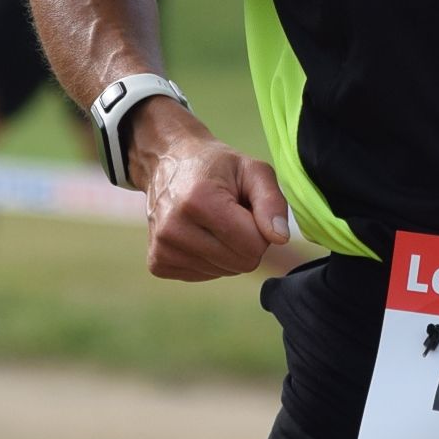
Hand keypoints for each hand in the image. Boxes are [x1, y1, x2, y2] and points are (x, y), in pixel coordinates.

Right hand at [129, 102, 291, 281]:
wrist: (167, 163)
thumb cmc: (216, 166)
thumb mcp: (252, 170)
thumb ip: (272, 202)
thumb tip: (280, 238)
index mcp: (199, 201)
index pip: (254, 245)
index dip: (260, 228)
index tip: (246, 209)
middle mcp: (174, 228)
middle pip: (241, 263)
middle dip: (246, 242)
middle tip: (231, 215)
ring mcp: (162, 248)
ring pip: (224, 272)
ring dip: (227, 251)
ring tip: (213, 222)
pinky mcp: (157, 263)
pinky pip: (204, 276)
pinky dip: (208, 259)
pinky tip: (198, 234)